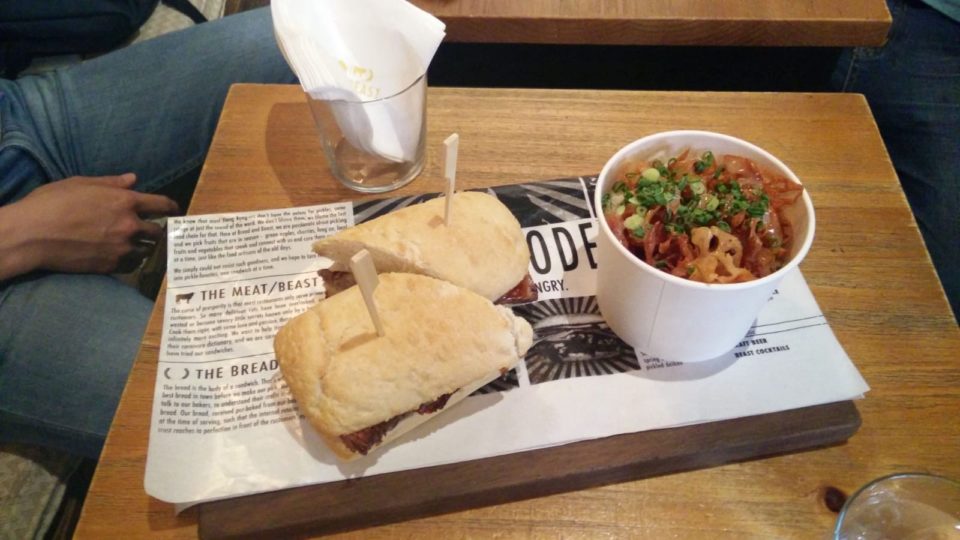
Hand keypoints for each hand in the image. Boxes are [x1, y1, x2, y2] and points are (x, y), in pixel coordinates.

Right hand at [0, 174, 178, 278]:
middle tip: (152, 231)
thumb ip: (111, 183)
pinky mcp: (111, 266)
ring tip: (136, 245)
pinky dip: (131, 261)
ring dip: (144, 247)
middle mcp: (130, 225)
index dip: (172, 207)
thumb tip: (133, 179)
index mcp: (125, 201)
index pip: (162, 204)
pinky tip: (122, 257)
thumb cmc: (52, 203)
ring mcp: (122, 248)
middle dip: (157, 230)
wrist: (33, 235)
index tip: (176, 211)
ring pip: (146, 250)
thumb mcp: (81, 184)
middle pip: (158, 231)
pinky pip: (131, 265)